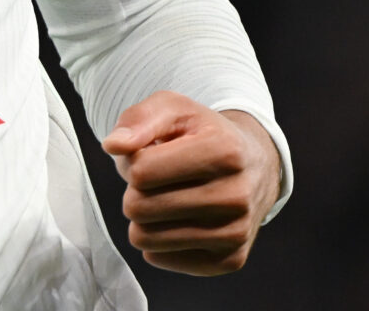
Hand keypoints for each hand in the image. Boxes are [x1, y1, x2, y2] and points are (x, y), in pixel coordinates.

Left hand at [100, 92, 280, 274]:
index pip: (140, 172)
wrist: (255, 167)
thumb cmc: (203, 134)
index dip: (133, 162)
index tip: (150, 155)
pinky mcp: (230, 260)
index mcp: (223, 151)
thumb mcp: (173, 109)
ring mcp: (236, 233)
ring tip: (167, 197)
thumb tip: (113, 146)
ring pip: (145, 238)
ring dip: (144, 217)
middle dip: (135, 191)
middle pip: (138, 207)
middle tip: (157, 180)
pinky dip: (157, 240)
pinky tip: (179, 220)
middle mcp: (236, 196)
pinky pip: (159, 258)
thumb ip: (138, 119)